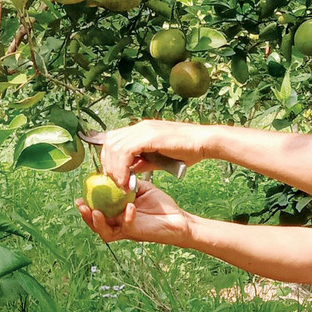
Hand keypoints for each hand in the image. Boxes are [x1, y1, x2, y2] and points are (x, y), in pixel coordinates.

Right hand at [75, 178, 189, 245]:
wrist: (178, 218)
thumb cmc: (161, 206)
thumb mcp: (141, 189)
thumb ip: (129, 183)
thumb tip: (119, 170)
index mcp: (118, 213)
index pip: (98, 211)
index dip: (87, 205)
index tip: (79, 196)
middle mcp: (119, 224)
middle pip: (96, 224)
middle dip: (86, 216)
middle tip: (81, 205)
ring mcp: (127, 229)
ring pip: (105, 232)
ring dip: (97, 223)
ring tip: (94, 212)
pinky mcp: (137, 232)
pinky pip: (127, 226)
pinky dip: (126, 217)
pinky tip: (129, 207)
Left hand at [95, 119, 209, 189]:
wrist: (204, 142)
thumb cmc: (187, 150)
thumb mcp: (160, 158)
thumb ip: (144, 162)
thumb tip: (130, 170)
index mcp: (142, 130)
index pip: (114, 139)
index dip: (109, 158)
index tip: (114, 176)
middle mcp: (140, 127)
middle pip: (109, 141)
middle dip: (107, 163)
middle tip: (114, 181)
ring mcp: (144, 129)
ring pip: (114, 146)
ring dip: (113, 167)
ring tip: (121, 184)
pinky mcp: (149, 136)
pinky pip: (125, 151)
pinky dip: (122, 167)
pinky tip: (127, 180)